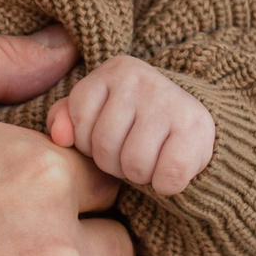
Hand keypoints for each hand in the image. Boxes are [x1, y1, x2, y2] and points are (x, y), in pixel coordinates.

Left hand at [48, 56, 215, 197]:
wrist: (194, 126)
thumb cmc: (135, 123)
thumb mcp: (97, 113)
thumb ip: (67, 120)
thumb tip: (59, 136)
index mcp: (113, 70)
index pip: (79, 125)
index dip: (90, 145)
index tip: (111, 139)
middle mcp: (141, 78)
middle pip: (105, 148)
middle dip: (115, 164)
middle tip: (132, 155)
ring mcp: (169, 101)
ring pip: (134, 165)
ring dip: (141, 176)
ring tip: (150, 161)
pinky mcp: (196, 127)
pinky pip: (167, 176)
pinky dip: (166, 185)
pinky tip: (170, 172)